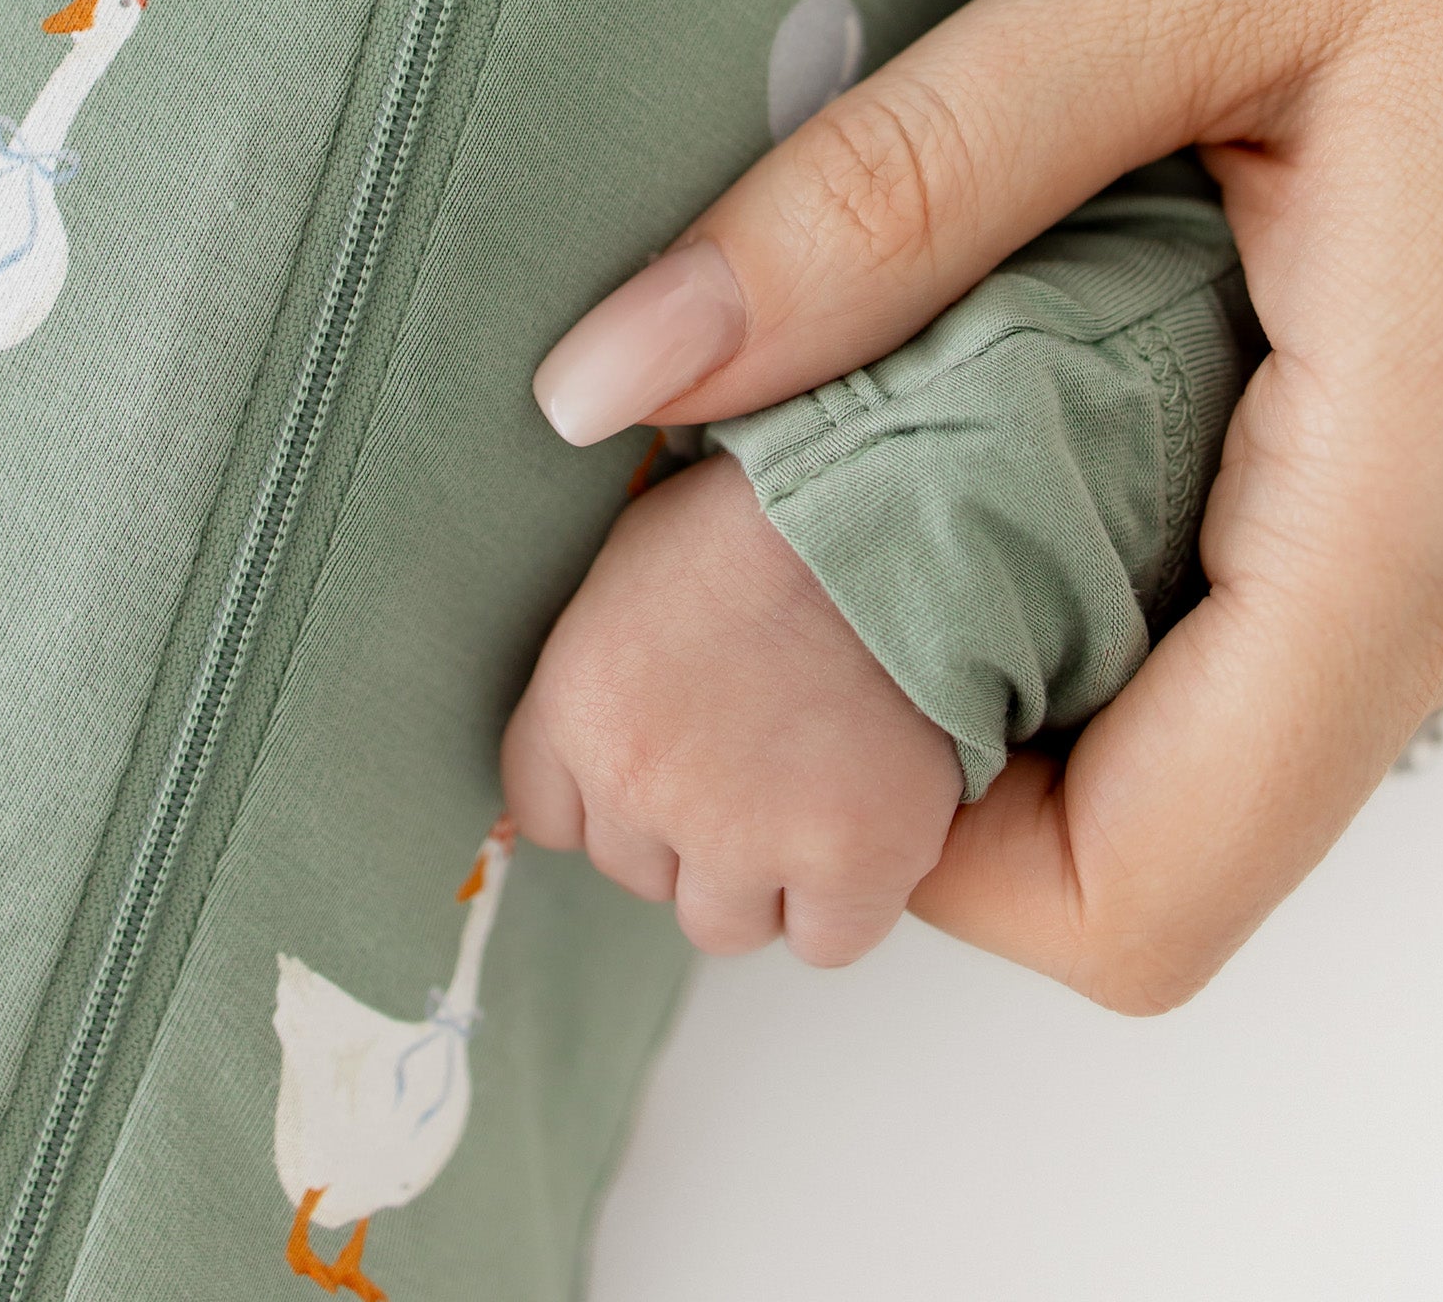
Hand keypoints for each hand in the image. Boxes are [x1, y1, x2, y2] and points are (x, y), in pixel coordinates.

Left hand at [502, 455, 960, 966]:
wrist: (894, 503)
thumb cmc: (769, 512)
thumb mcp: (635, 558)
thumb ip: (604, 663)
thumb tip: (615, 716)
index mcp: (577, 706)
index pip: (547, 816)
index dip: (608, 793)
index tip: (659, 760)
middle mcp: (641, 786)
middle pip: (638, 872)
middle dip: (689, 826)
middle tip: (755, 751)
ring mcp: (744, 835)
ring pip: (724, 923)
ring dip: (763, 873)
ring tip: (813, 781)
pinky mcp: (850, 862)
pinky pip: (826, 939)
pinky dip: (848, 898)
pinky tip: (868, 819)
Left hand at [532, 0, 1442, 1010]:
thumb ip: (887, 199)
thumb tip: (617, 378)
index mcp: (1431, 493)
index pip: (1153, 890)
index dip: (911, 855)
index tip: (742, 686)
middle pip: (1177, 816)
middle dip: (937, 715)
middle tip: (759, 511)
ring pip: (1230, 699)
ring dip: (1027, 594)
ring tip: (879, 392)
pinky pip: (1292, 572)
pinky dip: (1128, 509)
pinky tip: (1032, 331)